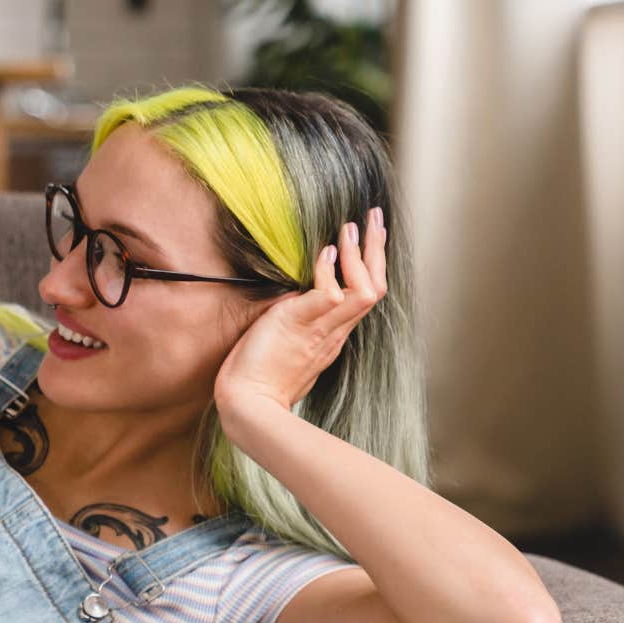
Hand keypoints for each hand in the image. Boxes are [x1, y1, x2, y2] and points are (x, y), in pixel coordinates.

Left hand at [214, 208, 387, 416]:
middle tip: (375, 217)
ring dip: (359, 254)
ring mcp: (319, 330)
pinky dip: (329, 272)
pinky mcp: (297, 326)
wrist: (246, 405)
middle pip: (374, 288)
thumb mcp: (289, 347)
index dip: (372, 266)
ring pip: (362, 290)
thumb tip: (300, 298)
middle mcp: (334, 333)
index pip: (365, 296)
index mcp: (332, 336)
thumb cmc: (260, 380)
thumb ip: (302, 324)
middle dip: (377, 250)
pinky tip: (325, 252)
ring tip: (351, 228)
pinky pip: (328, 295)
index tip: (369, 238)